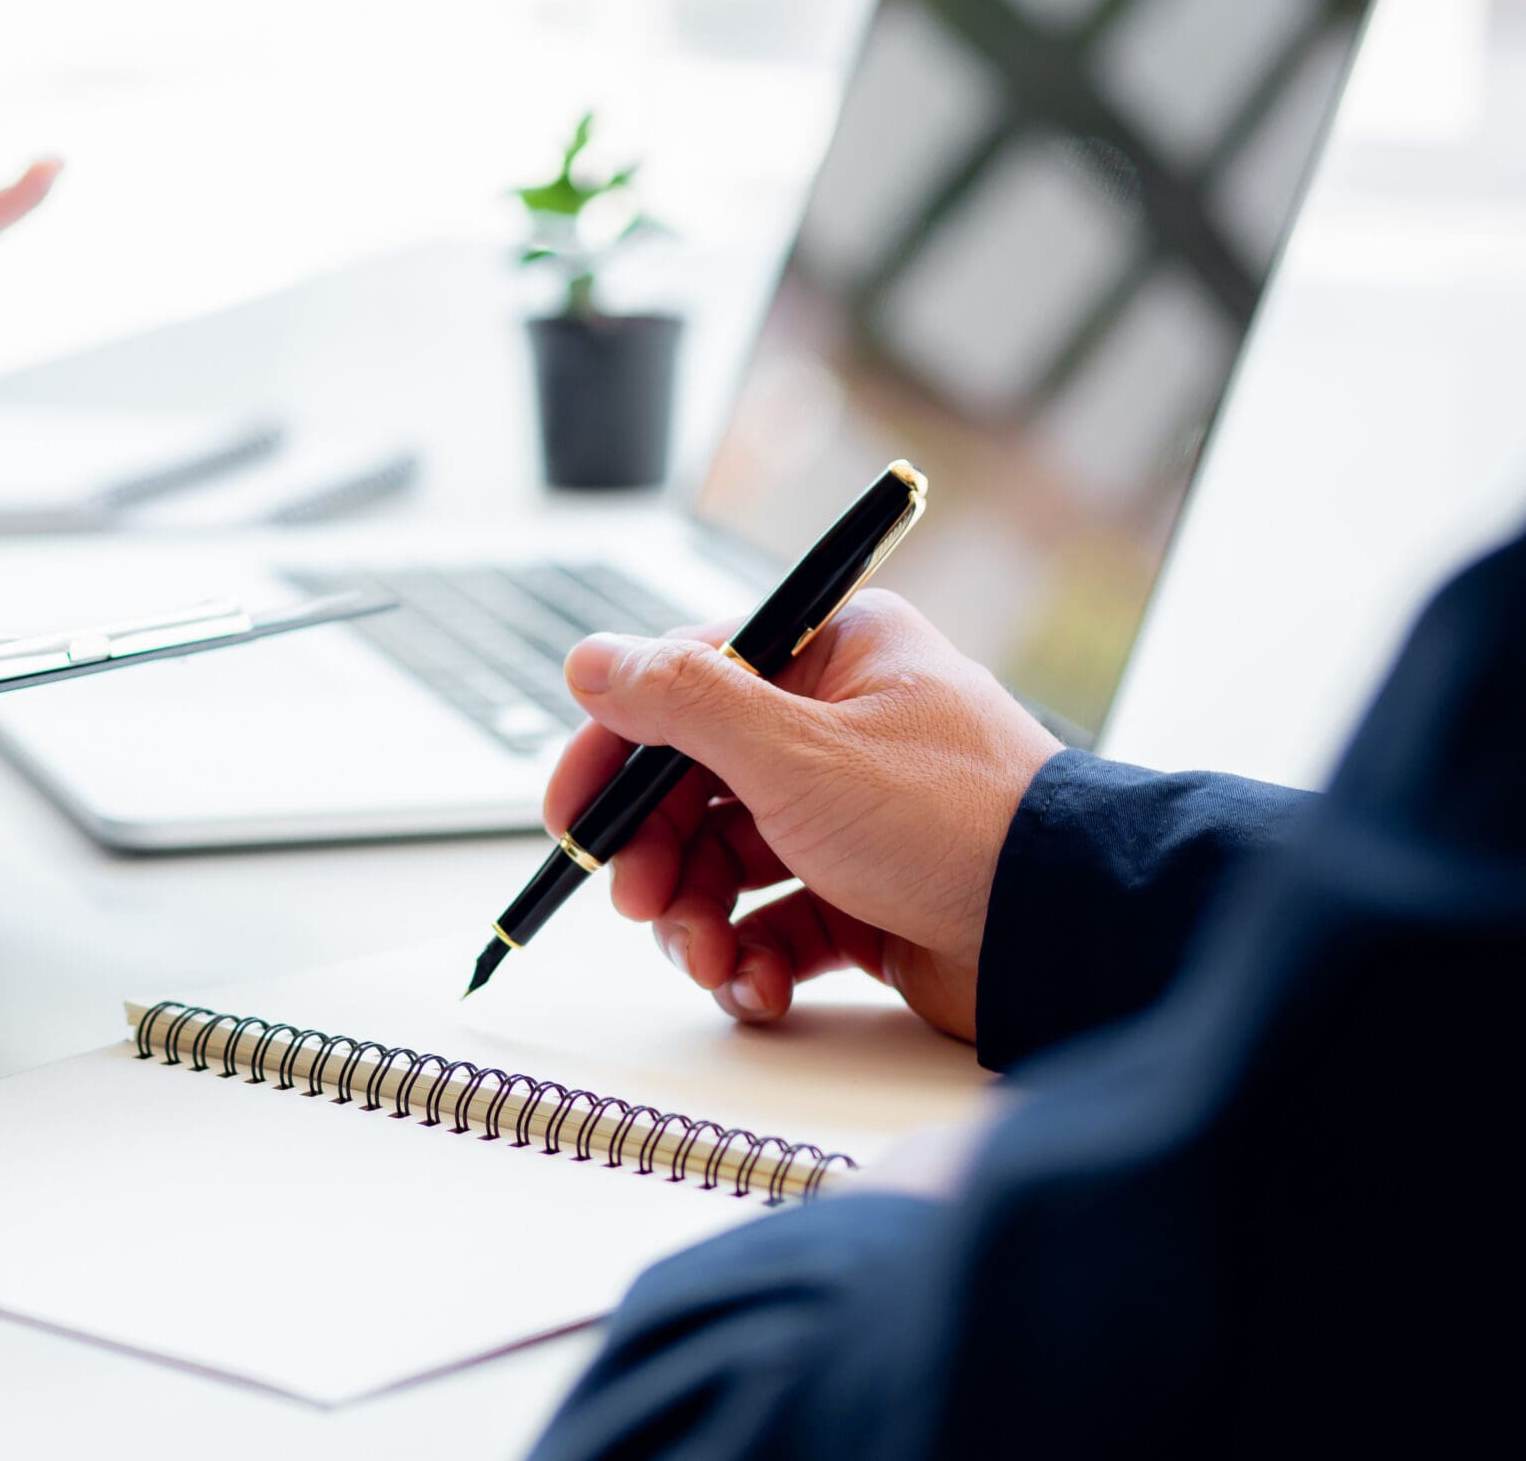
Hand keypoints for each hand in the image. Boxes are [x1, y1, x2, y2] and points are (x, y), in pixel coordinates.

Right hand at [544, 591, 1062, 1042]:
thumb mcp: (797, 751)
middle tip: (644, 906)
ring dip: (698, 919)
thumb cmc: (954, 823)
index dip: (616, 756)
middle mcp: (841, 725)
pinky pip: (774, 920)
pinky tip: (760, 986)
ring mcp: (854, 813)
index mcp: (833, 656)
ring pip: (725, 861)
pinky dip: (752, 956)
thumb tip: (591, 661)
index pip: (685, 687)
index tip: (572, 818)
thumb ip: (682, 703)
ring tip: (710, 962)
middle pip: (695, 785)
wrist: (1070, 933)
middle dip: (660, 858)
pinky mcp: (867, 894)